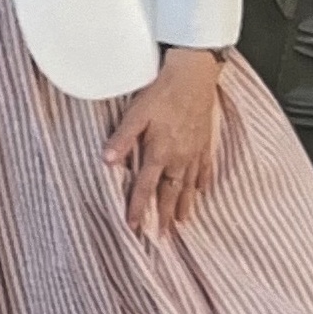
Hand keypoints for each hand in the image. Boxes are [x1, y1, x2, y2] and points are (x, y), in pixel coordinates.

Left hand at [103, 48, 222, 233]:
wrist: (194, 76)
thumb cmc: (162, 93)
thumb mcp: (136, 113)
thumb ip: (122, 138)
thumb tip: (106, 161)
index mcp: (159, 152)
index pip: (145, 188)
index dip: (138, 208)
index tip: (134, 228)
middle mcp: (179, 157)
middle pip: (170, 193)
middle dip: (164, 215)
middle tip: (162, 237)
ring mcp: (195, 151)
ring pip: (189, 185)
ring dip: (184, 205)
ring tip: (182, 222)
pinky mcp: (205, 142)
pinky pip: (205, 169)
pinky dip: (202, 183)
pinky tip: (201, 192)